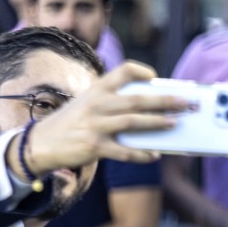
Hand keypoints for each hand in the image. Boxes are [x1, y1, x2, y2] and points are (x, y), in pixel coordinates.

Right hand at [25, 61, 190, 173]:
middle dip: (165, 100)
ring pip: (134, 122)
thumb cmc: (73, 123)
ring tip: (175, 123)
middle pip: (137, 99)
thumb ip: (114, 103)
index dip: (142, 71)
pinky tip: (155, 155)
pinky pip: (125, 151)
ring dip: (158, 123)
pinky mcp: (95, 146)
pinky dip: (142, 154)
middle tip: (186, 102)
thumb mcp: (88, 104)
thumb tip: (153, 111)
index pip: (122, 71)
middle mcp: (97, 104)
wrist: (41, 143)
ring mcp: (95, 125)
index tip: (156, 77)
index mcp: (97, 90)